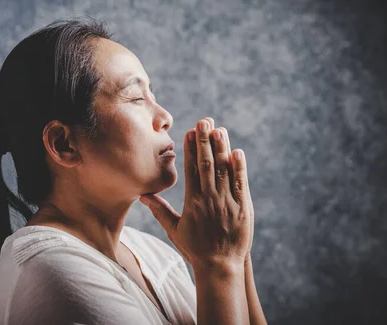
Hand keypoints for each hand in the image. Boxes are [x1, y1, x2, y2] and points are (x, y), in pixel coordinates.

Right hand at [139, 117, 254, 268]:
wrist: (219, 266)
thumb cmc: (195, 249)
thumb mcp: (174, 230)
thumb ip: (160, 210)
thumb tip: (143, 196)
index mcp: (192, 203)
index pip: (190, 170)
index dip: (190, 149)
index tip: (189, 132)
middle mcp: (209, 199)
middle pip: (206, 165)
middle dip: (205, 141)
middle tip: (204, 121)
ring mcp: (227, 202)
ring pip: (224, 170)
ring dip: (222, 148)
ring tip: (219, 129)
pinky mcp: (243, 208)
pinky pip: (241, 184)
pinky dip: (240, 168)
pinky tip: (237, 152)